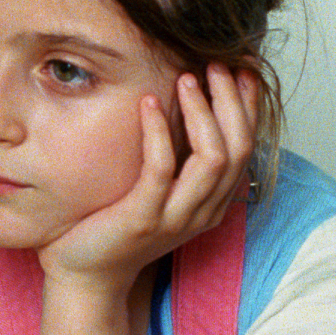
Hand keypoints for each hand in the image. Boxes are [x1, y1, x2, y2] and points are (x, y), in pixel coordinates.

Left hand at [36, 64, 257, 331]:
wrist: (87, 271)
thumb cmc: (117, 219)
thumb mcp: (157, 186)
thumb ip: (174, 154)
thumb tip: (180, 100)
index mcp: (212, 201)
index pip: (247, 147)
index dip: (248, 106)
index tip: (241, 68)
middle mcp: (203, 210)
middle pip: (239, 148)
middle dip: (231, 101)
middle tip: (216, 64)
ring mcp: (176, 216)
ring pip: (212, 157)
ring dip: (203, 112)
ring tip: (187, 77)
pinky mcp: (144, 217)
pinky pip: (161, 168)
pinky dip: (159, 131)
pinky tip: (149, 102)